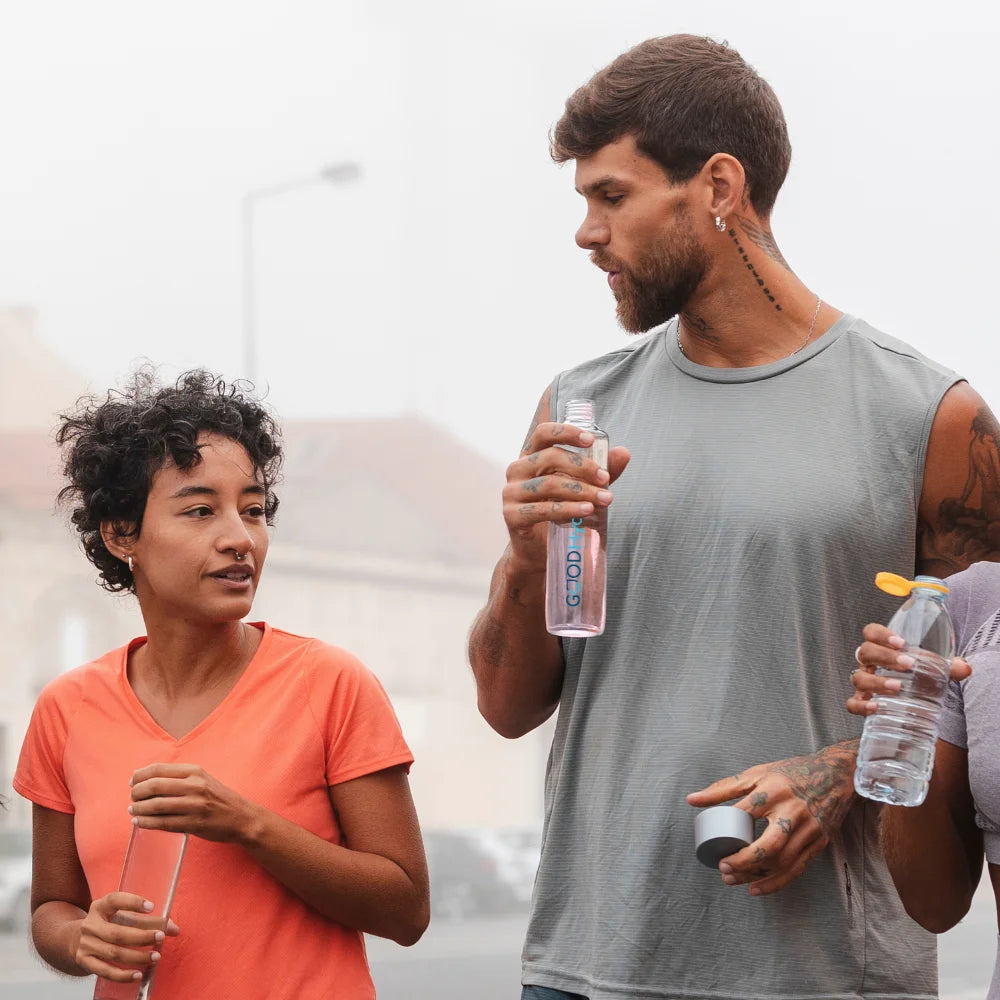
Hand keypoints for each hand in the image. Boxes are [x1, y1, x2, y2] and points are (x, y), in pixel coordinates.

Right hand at [71, 891, 178, 982]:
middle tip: (161, 937)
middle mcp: (90, 925)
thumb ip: (149, 920)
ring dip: (137, 957)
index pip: (115, 900)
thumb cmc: (109, 924)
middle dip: (141, 936)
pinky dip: (122, 975)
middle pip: (117, 933)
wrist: (76, 940)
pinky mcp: (85, 962)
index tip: (152, 907)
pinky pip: (105, 971)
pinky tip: (138, 975)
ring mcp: (86, 945)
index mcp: (100, 906)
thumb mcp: (122, 916)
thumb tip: (175, 930)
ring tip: (156, 957)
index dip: (133, 902)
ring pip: (114, 953)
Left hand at [130, 763, 256, 842]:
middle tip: (132, 798)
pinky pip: (163, 823)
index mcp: (195, 771)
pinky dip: (147, 822)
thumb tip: (148, 780)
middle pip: (154, 786)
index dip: (140, 775)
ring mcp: (194, 805)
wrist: (241, 817)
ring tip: (133, 811)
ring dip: (139, 809)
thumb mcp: (203, 779)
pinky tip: (140, 822)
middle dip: (137, 792)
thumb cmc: (218, 798)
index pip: (159, 769)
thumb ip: (180, 778)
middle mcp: (194, 786)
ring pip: (156, 805)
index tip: (132, 781)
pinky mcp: (194, 824)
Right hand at [503, 420, 629, 572]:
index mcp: (531, 456)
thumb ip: (597, 471)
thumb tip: (623, 453)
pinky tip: (587, 510)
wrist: (538, 549)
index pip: (543, 433)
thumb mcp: (580, 488)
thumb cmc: (557, 512)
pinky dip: (568, 509)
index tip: (590, 440)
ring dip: (581, 490)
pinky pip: (543, 509)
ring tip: (604, 499)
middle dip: (582, 467)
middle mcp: (517, 470)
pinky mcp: (511, 515)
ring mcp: (511, 493)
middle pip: (550, 458)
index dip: (566, 433)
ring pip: (549, 484)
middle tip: (604, 479)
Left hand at [686, 742, 856, 895]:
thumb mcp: (757, 773)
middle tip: (724, 869)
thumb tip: (692, 800)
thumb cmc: (791, 773)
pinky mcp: (819, 842)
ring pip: (782, 861)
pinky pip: (797, 868)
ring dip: (757, 876)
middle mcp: (792, 810)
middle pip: (768, 845)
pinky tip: (757, 888)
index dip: (727, 834)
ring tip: (734, 880)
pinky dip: (777, 882)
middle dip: (743, 862)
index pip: (745, 815)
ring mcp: (809, 828)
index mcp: (774, 790)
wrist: (835, 774)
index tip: (714, 848)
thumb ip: (724, 787)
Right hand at [848, 623, 971, 715]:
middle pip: (864, 652)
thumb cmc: (918, 679)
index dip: (881, 634)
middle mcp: (868, 665)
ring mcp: (863, 684)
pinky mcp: (862, 703)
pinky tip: (876, 706)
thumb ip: (949, 667)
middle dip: (884, 657)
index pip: (871, 632)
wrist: (913, 703)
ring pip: (858, 678)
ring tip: (898, 687)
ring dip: (877, 681)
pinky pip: (852, 703)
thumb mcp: (933, 670)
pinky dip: (861, 705)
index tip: (900, 642)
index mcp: (882, 649)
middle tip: (907, 664)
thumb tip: (965, 668)